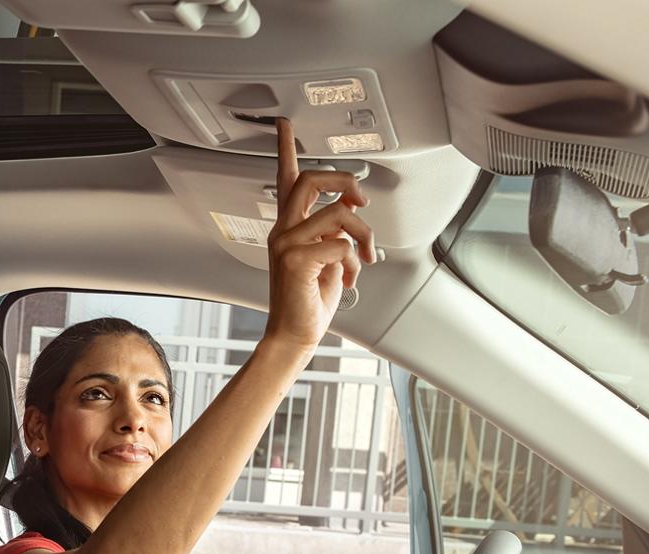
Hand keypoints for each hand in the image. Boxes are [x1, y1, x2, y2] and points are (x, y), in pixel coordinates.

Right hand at [264, 117, 376, 351]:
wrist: (296, 334)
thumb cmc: (309, 300)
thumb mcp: (327, 258)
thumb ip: (332, 232)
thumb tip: (349, 220)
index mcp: (288, 227)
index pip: (285, 179)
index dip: (285, 147)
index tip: (283, 124)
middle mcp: (283, 230)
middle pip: (313, 179)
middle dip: (346, 181)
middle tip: (361, 197)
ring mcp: (286, 243)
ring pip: (339, 213)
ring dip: (364, 235)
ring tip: (365, 257)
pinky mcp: (296, 260)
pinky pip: (342, 244)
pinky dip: (355, 262)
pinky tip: (349, 277)